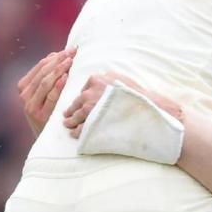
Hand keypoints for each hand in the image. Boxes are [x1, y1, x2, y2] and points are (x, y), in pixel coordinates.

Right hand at [18, 48, 74, 135]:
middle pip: (43, 73)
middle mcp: (24, 95)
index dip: (56, 57)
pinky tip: (66, 77)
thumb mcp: (45, 94)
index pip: (41, 66)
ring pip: (45, 82)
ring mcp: (30, 106)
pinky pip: (50, 97)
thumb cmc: (50, 112)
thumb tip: (57, 55)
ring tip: (71, 61)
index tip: (70, 49)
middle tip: (73, 52)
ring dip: (59, 70)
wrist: (47, 138)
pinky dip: (58, 86)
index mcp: (24, 86)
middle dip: (59, 60)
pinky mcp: (39, 115)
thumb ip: (48, 77)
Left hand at [63, 73, 181, 137]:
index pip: (82, 90)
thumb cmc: (135, 93)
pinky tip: (76, 134)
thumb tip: (99, 78)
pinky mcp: (92, 122)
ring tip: (69, 126)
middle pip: (76, 103)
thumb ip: (106, 78)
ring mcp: (89, 108)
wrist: (144, 107)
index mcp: (94, 80)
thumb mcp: (119, 78)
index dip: (81, 98)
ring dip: (71, 122)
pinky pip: (80, 128)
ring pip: (75, 116)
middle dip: (71, 110)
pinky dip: (77, 132)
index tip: (80, 103)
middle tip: (67, 116)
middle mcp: (89, 93)